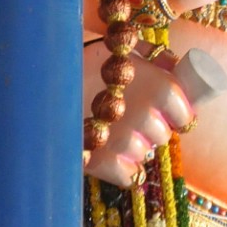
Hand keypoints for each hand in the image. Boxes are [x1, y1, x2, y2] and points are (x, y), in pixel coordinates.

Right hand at [84, 45, 193, 188]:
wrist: (40, 84)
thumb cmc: (85, 62)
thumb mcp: (124, 50)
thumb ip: (155, 56)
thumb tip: (175, 66)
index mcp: (158, 86)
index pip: (185, 114)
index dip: (181, 115)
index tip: (172, 113)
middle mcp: (145, 115)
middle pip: (163, 136)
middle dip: (153, 129)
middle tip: (135, 118)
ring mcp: (123, 141)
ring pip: (143, 154)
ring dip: (134, 147)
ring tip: (115, 131)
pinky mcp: (101, 162)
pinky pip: (127, 176)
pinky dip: (122, 169)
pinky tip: (110, 154)